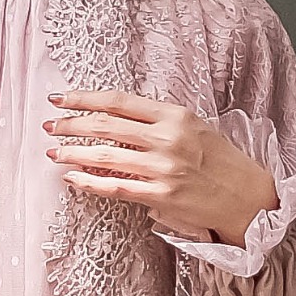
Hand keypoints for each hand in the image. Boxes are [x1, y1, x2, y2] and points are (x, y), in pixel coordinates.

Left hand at [45, 92, 275, 245]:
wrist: (246, 196)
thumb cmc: (220, 161)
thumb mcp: (193, 126)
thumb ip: (158, 120)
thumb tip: (117, 118)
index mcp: (174, 115)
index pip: (118, 102)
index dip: (84, 98)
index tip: (61, 99)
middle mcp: (166, 138)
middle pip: (105, 126)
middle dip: (70, 125)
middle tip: (50, 126)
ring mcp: (163, 169)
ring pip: (105, 156)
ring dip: (73, 154)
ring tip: (54, 153)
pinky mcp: (160, 197)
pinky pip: (115, 188)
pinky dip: (89, 183)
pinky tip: (72, 178)